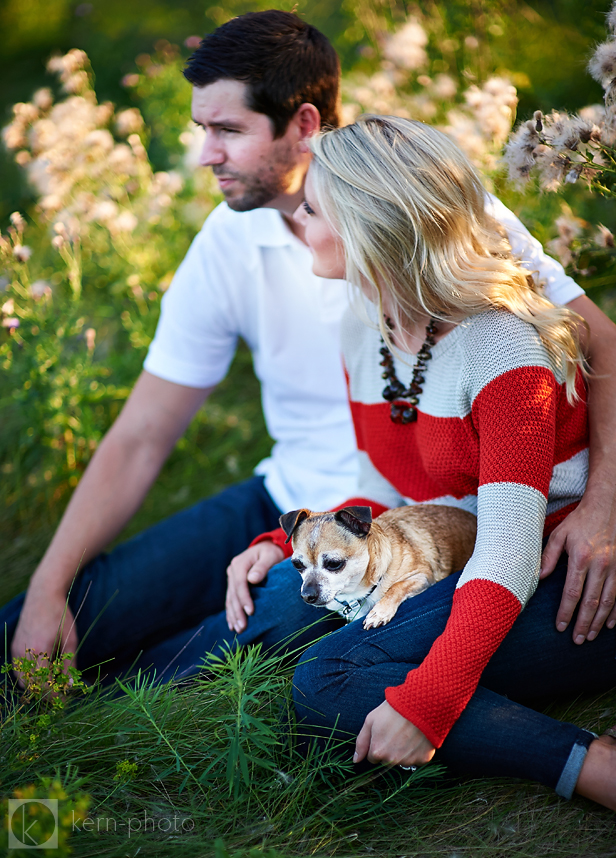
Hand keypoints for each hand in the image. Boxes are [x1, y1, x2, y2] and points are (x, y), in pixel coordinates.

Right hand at [11, 584, 77, 688]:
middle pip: (31, 685)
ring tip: (53, 683)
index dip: (54, 694)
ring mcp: (16, 650)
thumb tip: (70, 684)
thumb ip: (70, 663)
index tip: (65, 699)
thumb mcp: (70, 639)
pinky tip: (43, 671)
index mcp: (39, 650)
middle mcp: (23, 652)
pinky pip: (19, 670)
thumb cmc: (60, 615)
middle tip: (60, 694)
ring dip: (36, 685)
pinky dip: (30, 676)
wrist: (42, 595)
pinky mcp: (14, 648)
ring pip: (23, 680)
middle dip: (45, 693)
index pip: (44, 683)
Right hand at [225, 541, 283, 632]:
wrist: (267, 548)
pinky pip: (230, 600)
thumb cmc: (271, 553)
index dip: (244, 598)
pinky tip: (232, 624)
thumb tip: (252, 579)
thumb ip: (262, 567)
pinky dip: (231, 612)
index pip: (240, 583)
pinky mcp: (233, 584)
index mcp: (240, 563)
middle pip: (233, 594)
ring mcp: (231, 578)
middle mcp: (232, 570)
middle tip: (243, 627)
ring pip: (230, 599)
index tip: (250, 612)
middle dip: (238, 611)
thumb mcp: (269, 556)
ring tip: (238, 629)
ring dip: (233, 615)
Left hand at [353, 700, 434, 767]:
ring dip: (402, 751)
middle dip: (389, 749)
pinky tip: (417, 737)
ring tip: (407, 732)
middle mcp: (392, 760)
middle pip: (387, 760)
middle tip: (395, 731)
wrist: (419, 704)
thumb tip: (356, 760)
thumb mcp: (371, 720)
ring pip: (401, 760)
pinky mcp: (423, 759)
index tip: (383, 733)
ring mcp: (408, 761)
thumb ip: (361, 742)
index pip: (372, 757)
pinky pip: (416, 759)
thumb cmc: (393, 710)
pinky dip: (416, 751)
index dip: (377, 744)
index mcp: (378, 751)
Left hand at [540, 497, 615, 643]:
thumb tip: (539, 577)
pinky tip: (611, 624)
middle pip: (591, 602)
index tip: (560, 627)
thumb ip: (548, 556)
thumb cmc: (580, 521)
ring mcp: (615, 567)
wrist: (607, 507)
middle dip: (584, 624)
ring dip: (600, 622)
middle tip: (577, 640)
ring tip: (591, 636)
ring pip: (608, 602)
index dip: (566, 612)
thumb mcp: (560, 534)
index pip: (572, 593)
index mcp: (581, 558)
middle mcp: (601, 565)